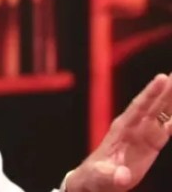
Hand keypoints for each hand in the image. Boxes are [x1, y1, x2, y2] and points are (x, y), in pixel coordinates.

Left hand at [66, 72, 171, 191]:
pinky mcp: (150, 145)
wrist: (96, 182)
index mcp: (121, 129)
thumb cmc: (94, 177)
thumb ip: (111, 176)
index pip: (139, 107)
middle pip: (154, 105)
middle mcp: (133, 127)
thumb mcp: (99, 177)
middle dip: (167, 89)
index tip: (163, 77)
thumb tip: (123, 177)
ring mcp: (142, 134)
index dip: (151, 92)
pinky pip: (167, 130)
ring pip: (162, 114)